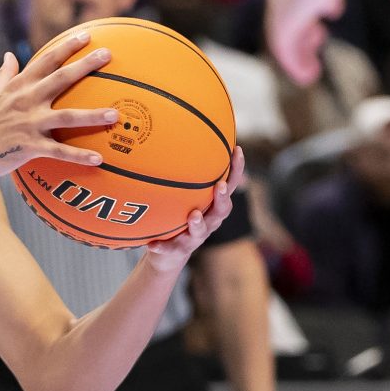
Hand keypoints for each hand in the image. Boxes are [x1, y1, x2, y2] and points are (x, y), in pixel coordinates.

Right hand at [0, 33, 118, 180]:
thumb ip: (3, 74)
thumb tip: (10, 55)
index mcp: (17, 87)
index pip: (45, 61)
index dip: (67, 47)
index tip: (86, 35)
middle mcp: (25, 101)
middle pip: (61, 79)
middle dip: (86, 65)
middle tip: (109, 55)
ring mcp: (28, 124)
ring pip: (67, 117)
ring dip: (93, 116)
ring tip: (116, 114)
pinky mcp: (28, 147)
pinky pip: (58, 152)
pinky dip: (79, 156)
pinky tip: (99, 159)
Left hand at [145, 146, 245, 272]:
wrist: (166, 255)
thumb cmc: (176, 217)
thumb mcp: (181, 195)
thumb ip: (181, 174)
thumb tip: (172, 135)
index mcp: (212, 206)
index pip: (230, 185)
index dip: (236, 169)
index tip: (237, 150)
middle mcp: (209, 221)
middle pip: (222, 210)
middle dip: (223, 198)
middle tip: (221, 186)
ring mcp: (194, 237)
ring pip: (201, 231)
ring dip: (198, 223)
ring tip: (193, 215)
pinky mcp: (177, 251)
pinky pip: (169, 249)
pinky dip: (162, 246)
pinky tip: (152, 244)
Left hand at [266, 0, 389, 83]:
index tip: (333, 7)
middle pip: (294, 6)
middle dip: (305, 24)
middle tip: (318, 37)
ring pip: (285, 29)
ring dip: (298, 49)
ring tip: (310, 71)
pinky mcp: (283, 14)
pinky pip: (282, 45)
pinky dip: (292, 62)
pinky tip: (307, 76)